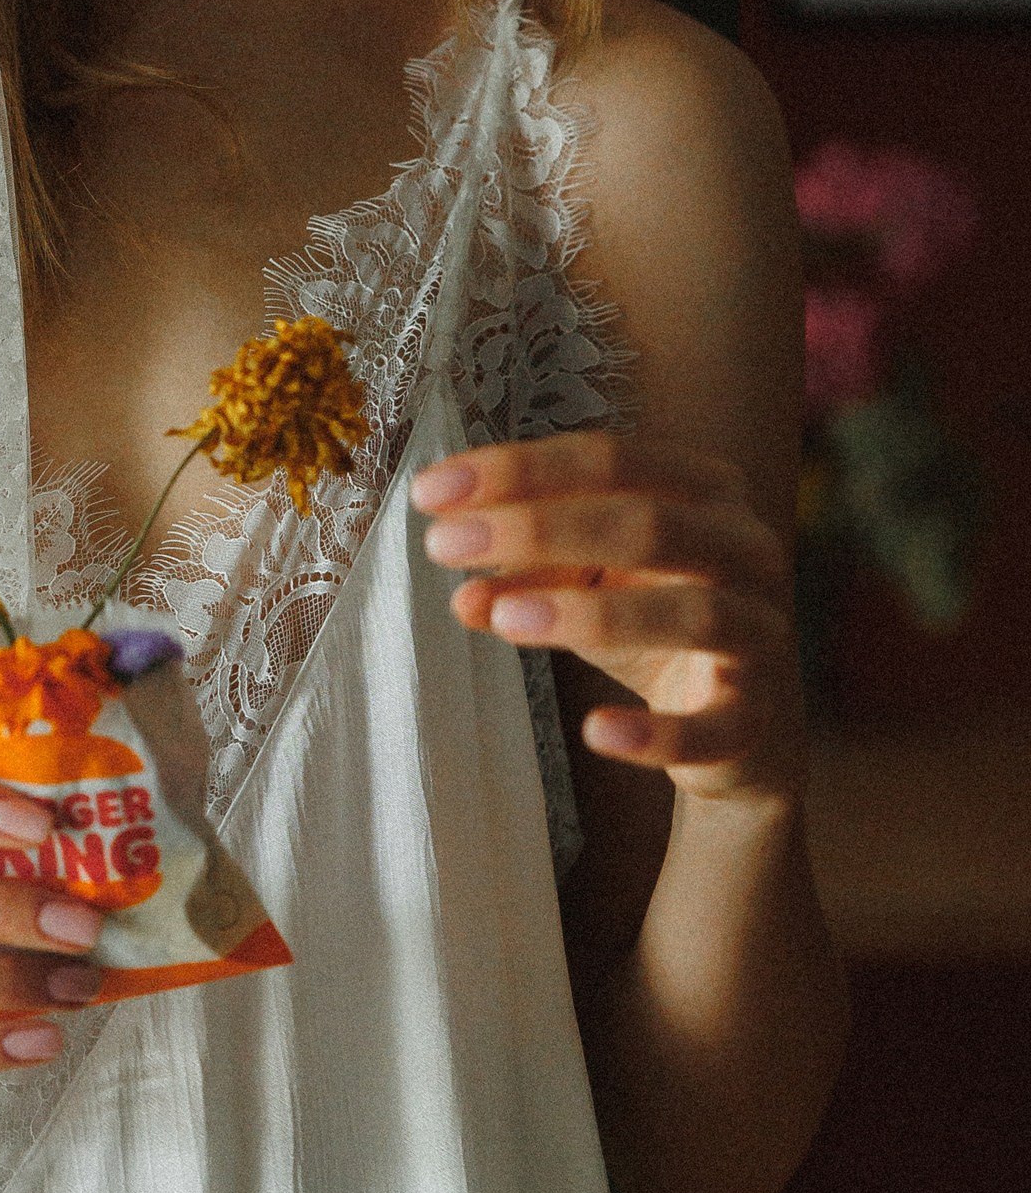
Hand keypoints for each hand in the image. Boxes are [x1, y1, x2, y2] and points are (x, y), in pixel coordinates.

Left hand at [410, 432, 803, 805]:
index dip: (517, 469)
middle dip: (538, 528)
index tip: (429, 491)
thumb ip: (525, 577)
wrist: (741, 728)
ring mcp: (762, 633)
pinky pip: (712, 727)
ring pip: (691, 613)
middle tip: (444, 545)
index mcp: (705, 491)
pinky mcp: (757, 719)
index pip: (609, 459)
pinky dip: (655, 733)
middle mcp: (746, 549)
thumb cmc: (652, 627)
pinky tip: (595, 732)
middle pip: (646, 522)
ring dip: (590, 613)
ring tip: (503, 616)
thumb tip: (463, 589)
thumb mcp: (582, 588)